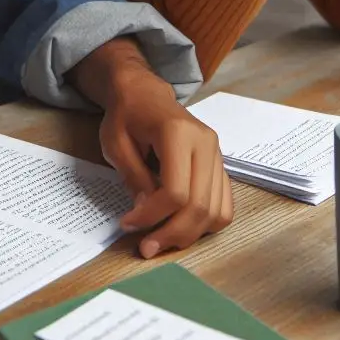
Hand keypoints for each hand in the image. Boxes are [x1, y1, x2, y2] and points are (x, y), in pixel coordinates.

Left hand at [98, 73, 232, 258]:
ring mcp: (217, 154)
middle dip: (171, 233)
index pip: (175, 191)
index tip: (128, 224)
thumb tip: (146, 212)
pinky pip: (223, 206)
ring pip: (216, 212)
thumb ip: (133, 177)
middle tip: (146, 246)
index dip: (151, 216)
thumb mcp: (116, 143)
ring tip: (161, 238)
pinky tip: (179, 225)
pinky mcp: (220, 165)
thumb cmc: (126, 115)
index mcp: (178, 133)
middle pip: (200, 206)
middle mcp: (206, 143)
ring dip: (189, 235)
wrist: (145, 94)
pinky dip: (204, 224)